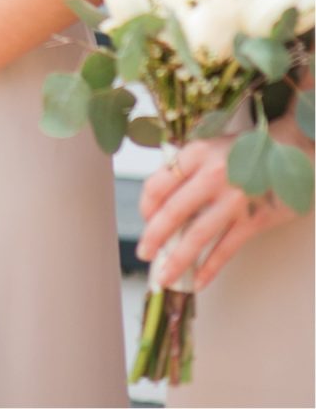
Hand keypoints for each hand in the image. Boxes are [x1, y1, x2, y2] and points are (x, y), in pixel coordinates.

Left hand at [138, 138, 300, 290]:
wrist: (286, 153)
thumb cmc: (238, 153)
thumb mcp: (207, 149)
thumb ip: (183, 170)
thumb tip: (157, 205)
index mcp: (196, 153)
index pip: (159, 183)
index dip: (146, 206)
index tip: (145, 219)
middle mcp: (212, 175)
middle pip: (173, 212)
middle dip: (154, 237)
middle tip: (144, 253)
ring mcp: (233, 199)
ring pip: (197, 235)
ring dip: (178, 259)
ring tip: (165, 276)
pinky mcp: (253, 219)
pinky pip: (226, 248)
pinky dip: (210, 267)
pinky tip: (198, 281)